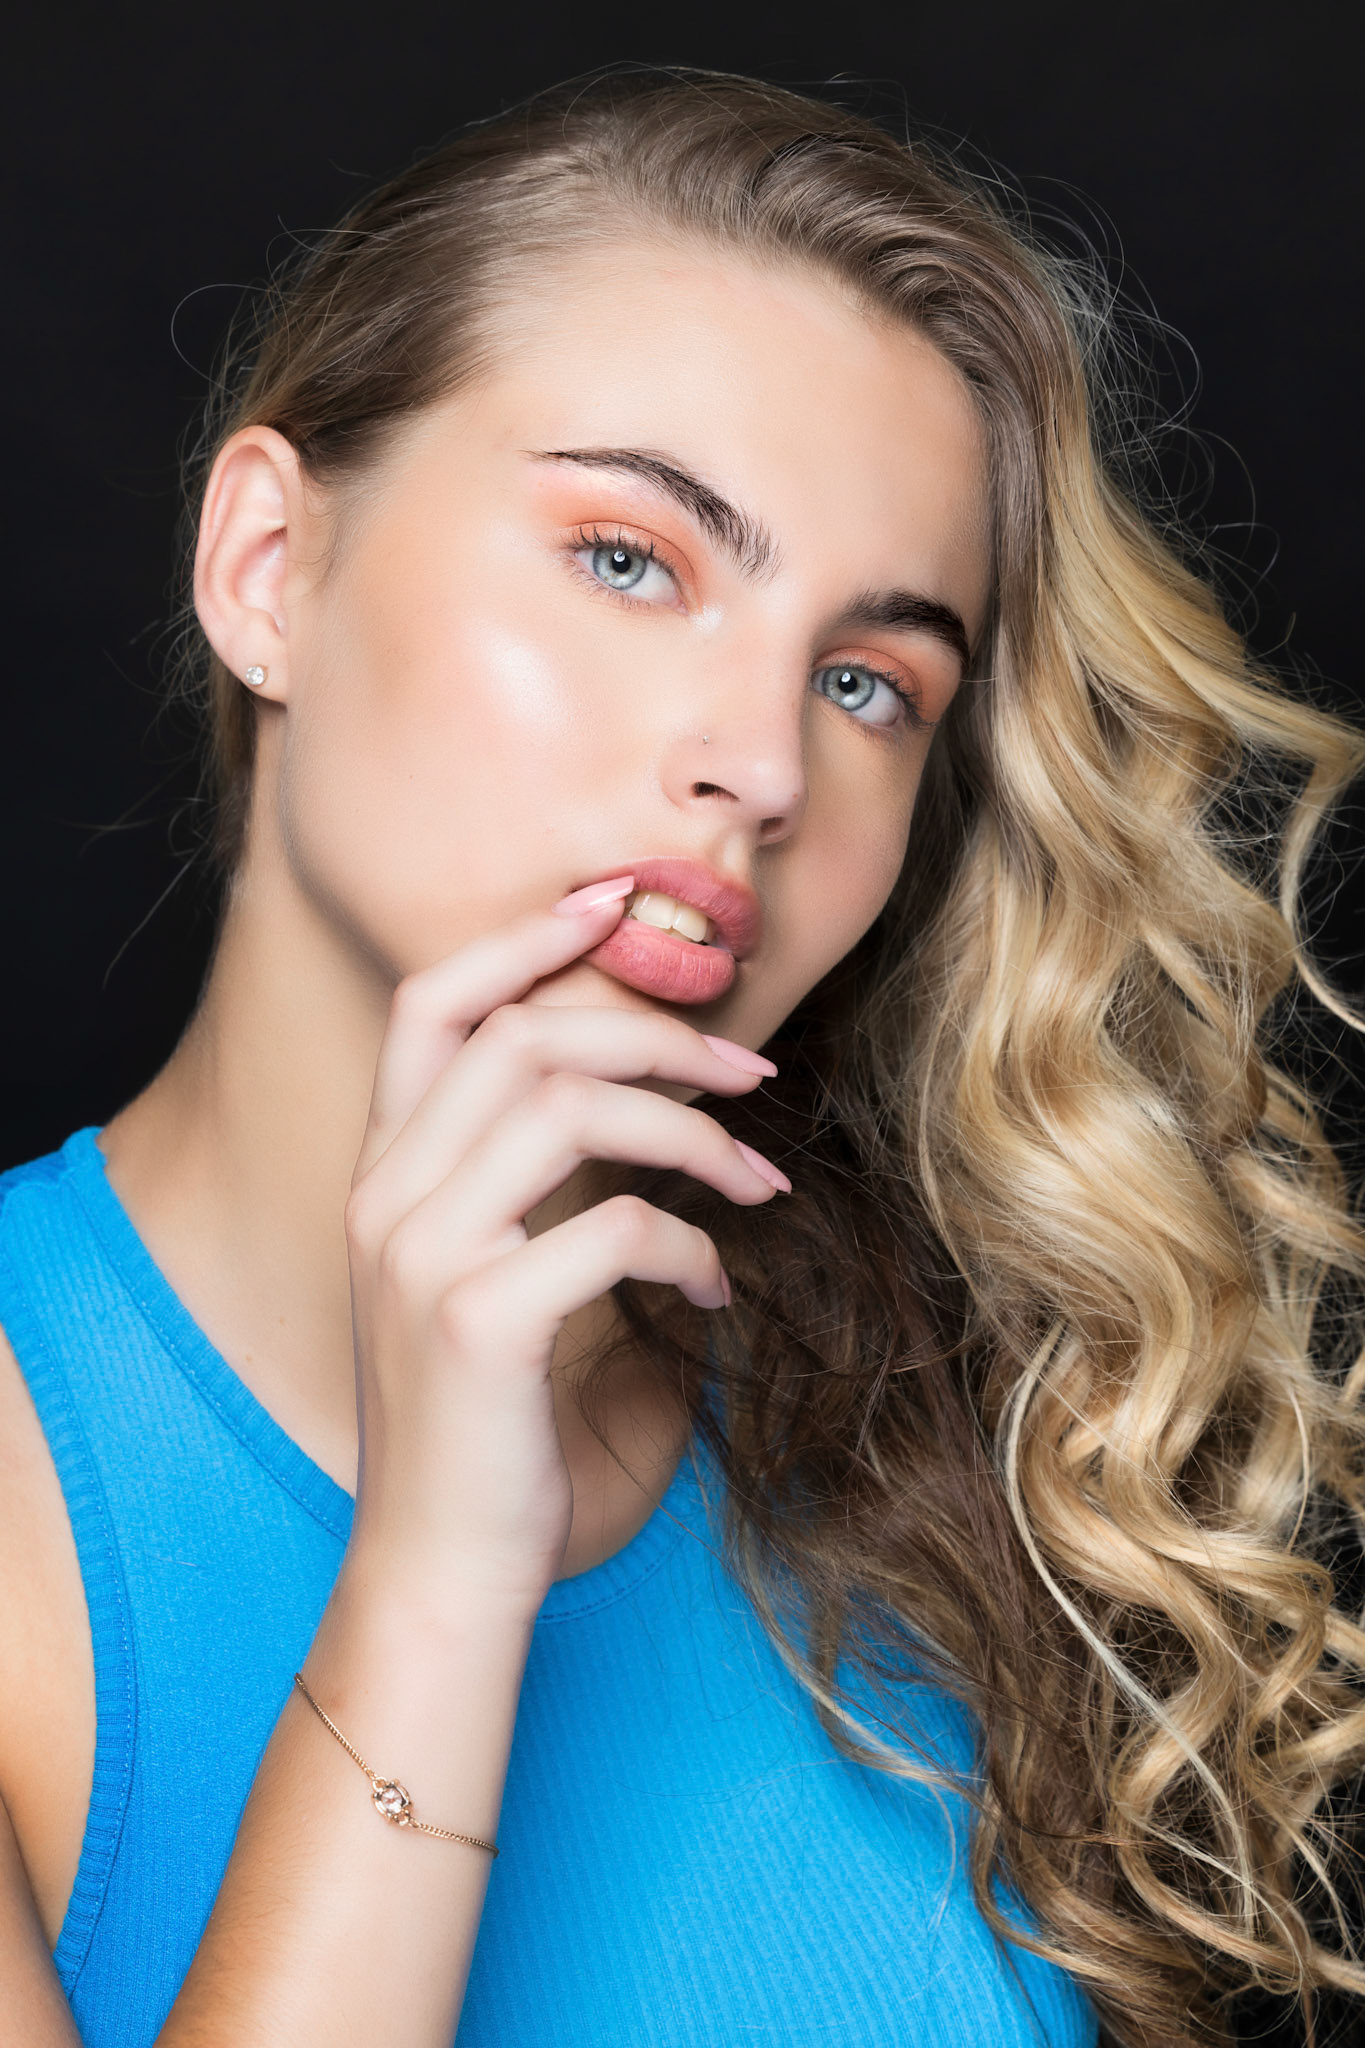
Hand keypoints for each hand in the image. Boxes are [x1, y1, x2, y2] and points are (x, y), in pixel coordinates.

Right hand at [339, 879, 786, 1614]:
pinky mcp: (478, 1322)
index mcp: (382, 1173)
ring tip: (757, 1180)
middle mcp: (385, 1196)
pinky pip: (612, 1227)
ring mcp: (421, 1255)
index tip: (619, 906)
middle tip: (752, 1072)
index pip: (434, 1002)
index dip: (526, 938)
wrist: (438, 1567)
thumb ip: (518, 1183)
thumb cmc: (483, 1423)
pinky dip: (688, 1244)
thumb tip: (644, 1097)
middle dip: (658, 1034)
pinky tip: (716, 1287)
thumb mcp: (477, 1279)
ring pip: (567, 1105)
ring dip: (691, 1131)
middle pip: (525, 1036)